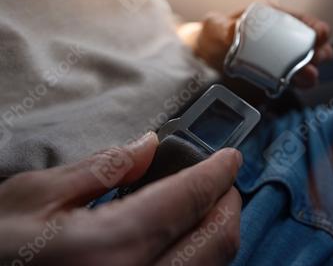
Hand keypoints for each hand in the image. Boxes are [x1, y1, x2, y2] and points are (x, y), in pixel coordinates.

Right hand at [0, 132, 242, 265]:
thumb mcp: (33, 197)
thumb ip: (102, 169)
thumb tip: (147, 147)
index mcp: (110, 248)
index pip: (188, 201)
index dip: (216, 173)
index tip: (230, 158)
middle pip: (216, 242)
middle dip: (227, 204)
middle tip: (220, 180)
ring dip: (215, 232)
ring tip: (202, 206)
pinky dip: (197, 256)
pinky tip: (179, 238)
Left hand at [183, 7, 332, 87]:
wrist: (201, 62)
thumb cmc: (212, 37)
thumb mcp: (215, 27)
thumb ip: (222, 27)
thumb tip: (232, 31)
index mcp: (275, 20)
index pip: (304, 23)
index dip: (316, 28)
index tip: (320, 35)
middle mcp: (285, 42)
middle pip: (314, 48)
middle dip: (319, 54)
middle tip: (314, 60)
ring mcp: (283, 64)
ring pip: (308, 67)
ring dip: (311, 72)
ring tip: (306, 77)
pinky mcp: (276, 83)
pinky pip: (293, 85)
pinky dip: (296, 86)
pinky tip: (290, 86)